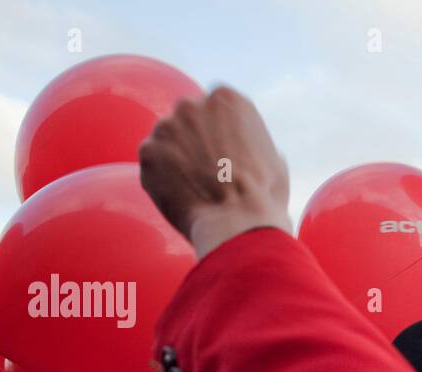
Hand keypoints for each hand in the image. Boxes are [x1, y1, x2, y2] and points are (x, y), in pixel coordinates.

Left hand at [139, 86, 291, 258]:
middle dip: (194, 141)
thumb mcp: (273, 160)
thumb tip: (255, 151)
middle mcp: (191, 103)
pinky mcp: (147, 152)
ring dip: (176, 159)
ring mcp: (165, 126)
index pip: (215, 109)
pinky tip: (181, 197)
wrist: (238, 222)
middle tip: (207, 173)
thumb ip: (253, 144)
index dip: (220, 135)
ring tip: (195, 189)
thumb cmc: (263, 195)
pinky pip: (152, 163)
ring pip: (167, 140)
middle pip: (187, 119)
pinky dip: (161, 178)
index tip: (225, 155)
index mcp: (225, 99)